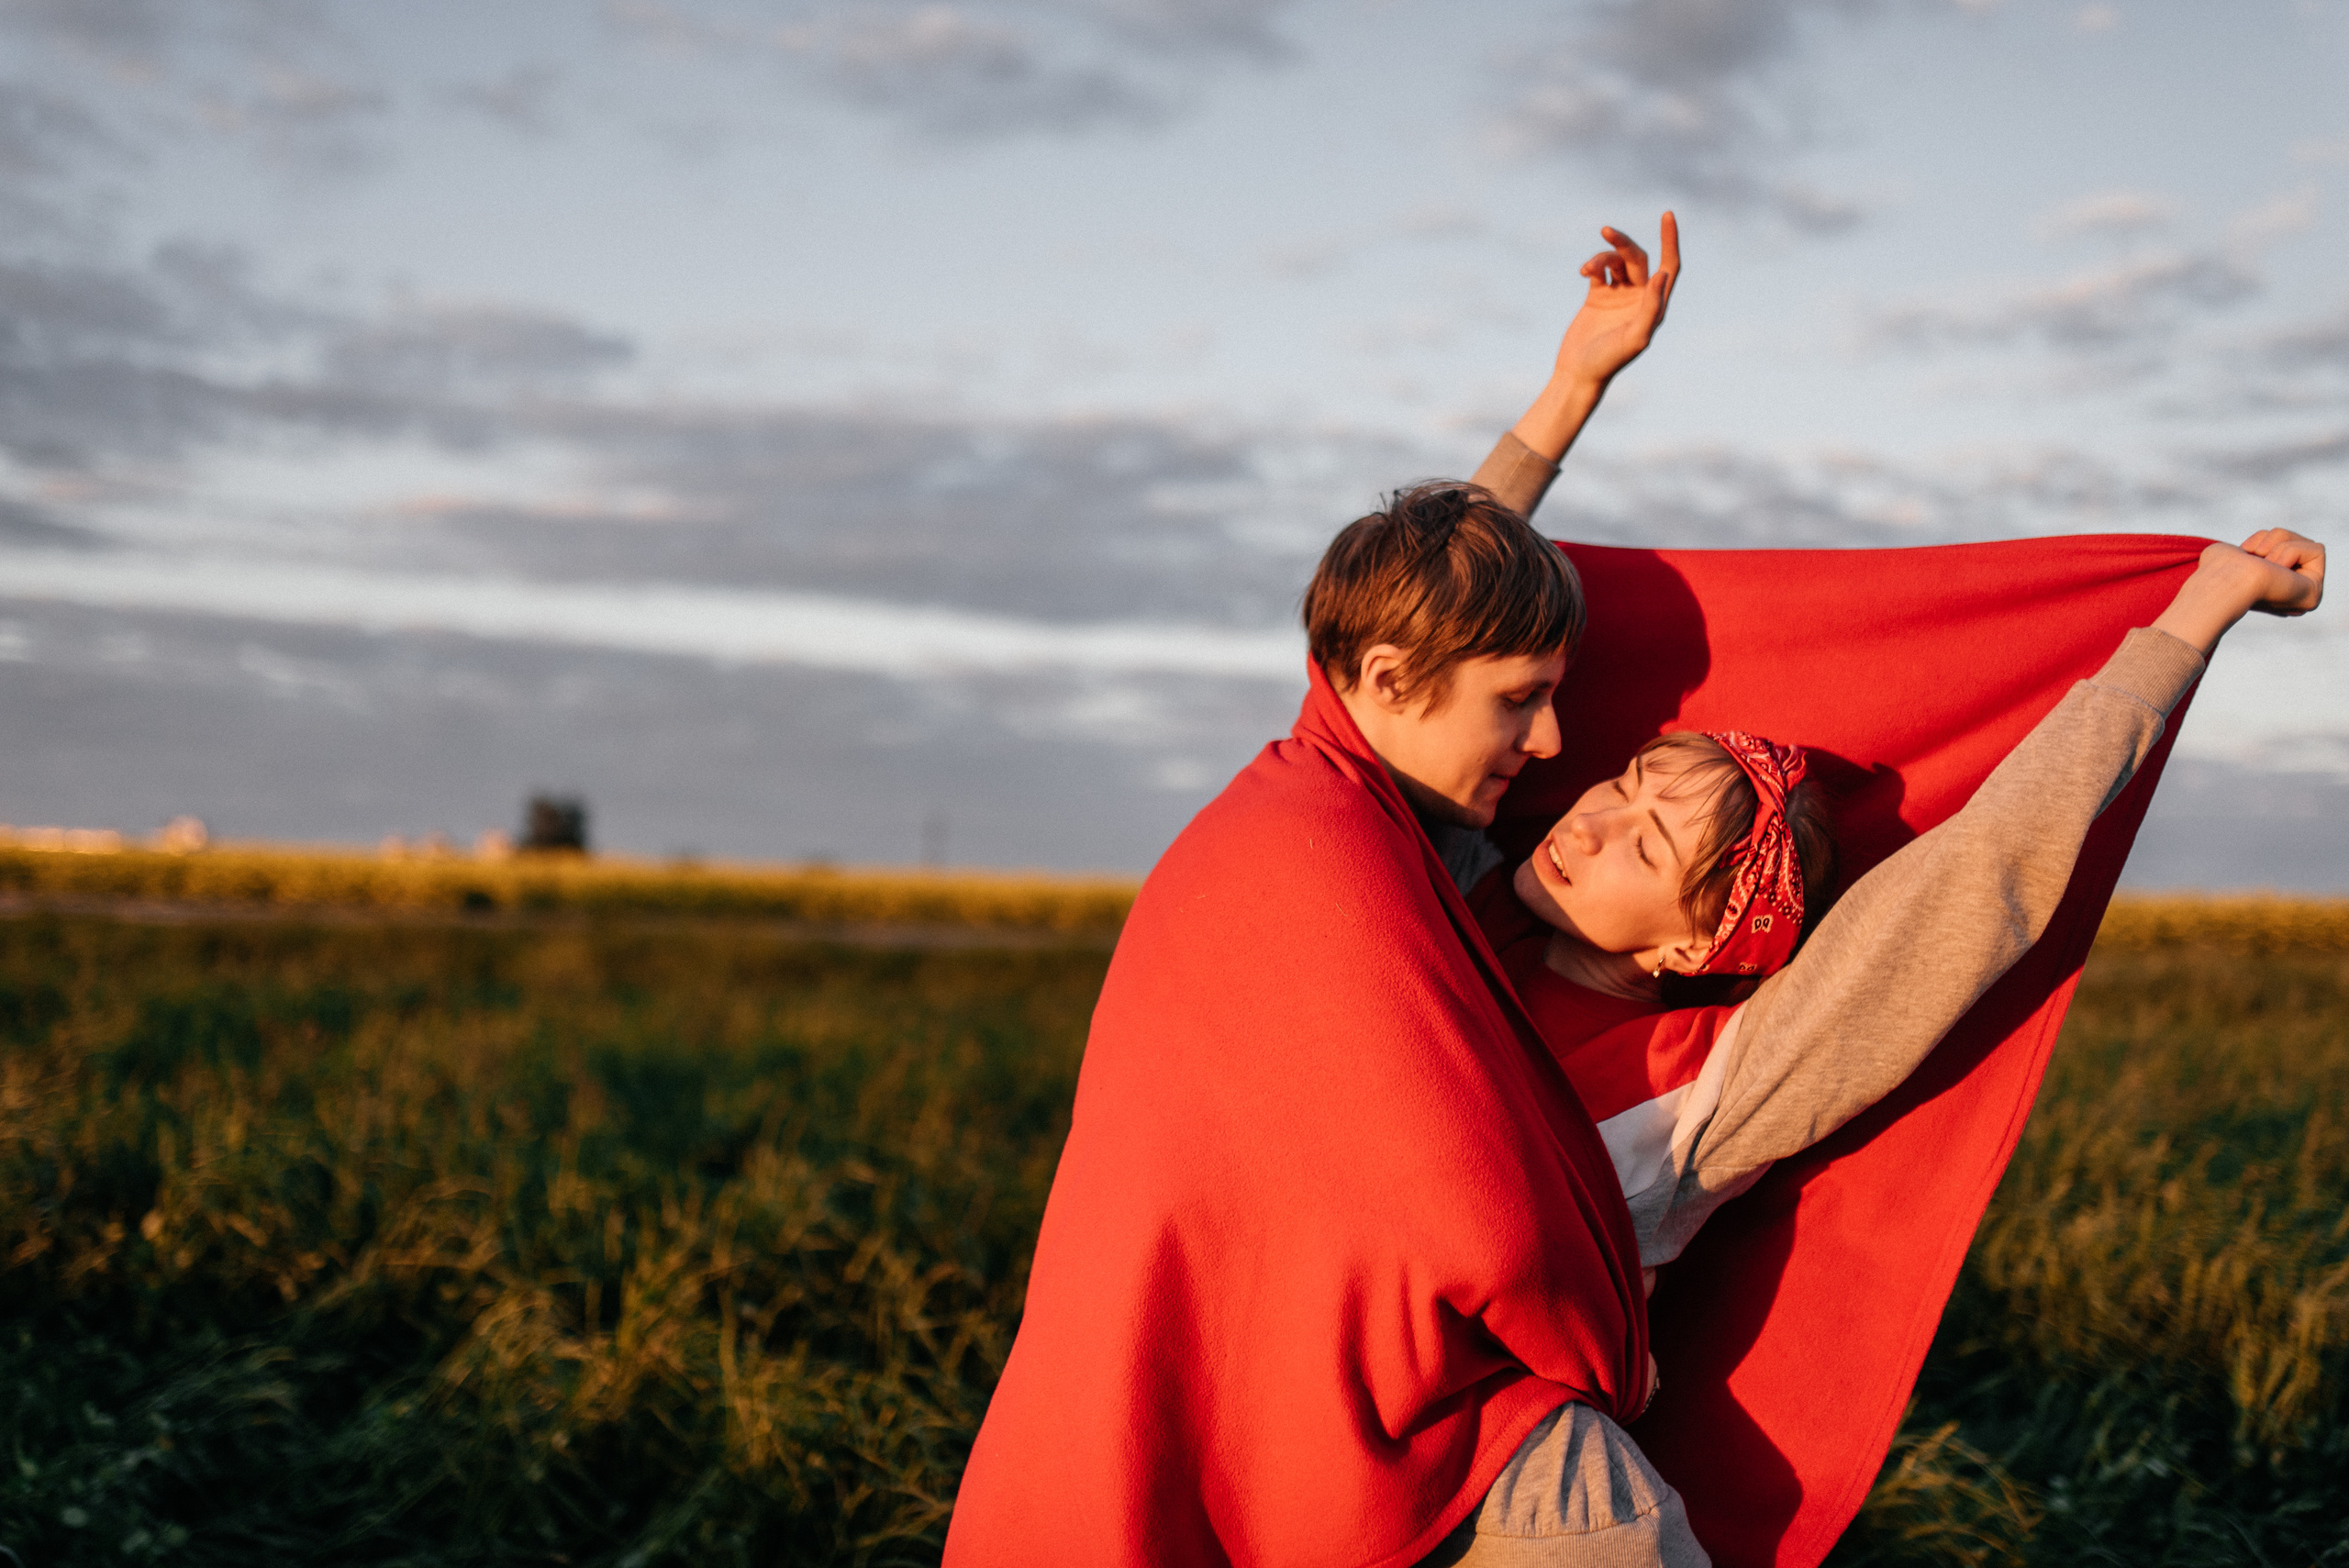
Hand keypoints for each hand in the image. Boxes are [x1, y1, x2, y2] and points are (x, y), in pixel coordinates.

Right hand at [1553, 213, 1679, 390]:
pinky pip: (1598, 270)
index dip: (1670, 241)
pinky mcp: (1598, 296)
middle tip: (1607, 231)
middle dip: (1623, 243)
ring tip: (1587, 269)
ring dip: (1602, 258)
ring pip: (1616, 262)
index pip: (1669, 266)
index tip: (1667, 215)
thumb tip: (1662, 275)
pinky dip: (1592, 266)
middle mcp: (1639, 298)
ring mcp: (1618, 296)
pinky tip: (1584, 272)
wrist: (1579, 373)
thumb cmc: (1609, 360)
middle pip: (1638, 258)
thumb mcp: (1635, 337)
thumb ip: (1651, 307)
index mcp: (1654, 305)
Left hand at [2151, 529, 2324, 653]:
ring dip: (2280, 545)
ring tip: (2265, 566)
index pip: (2281, 543)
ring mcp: (2301, 596)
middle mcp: (2287, 595)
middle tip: (2257, 559)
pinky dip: (2292, 551)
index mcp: (2268, 587)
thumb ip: (2249, 554)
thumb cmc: (2218, 568)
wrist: (2224, 580)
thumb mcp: (2233, 553)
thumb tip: (2259, 558)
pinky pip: (2317, 551)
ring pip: (2309, 544)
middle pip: (2296, 541)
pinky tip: (2276, 570)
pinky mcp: (2313, 594)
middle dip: (2274, 539)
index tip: (2245, 555)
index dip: (2262, 541)